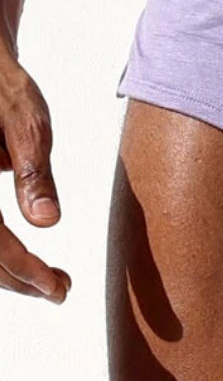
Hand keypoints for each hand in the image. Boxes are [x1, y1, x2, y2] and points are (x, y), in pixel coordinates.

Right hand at [0, 50, 70, 303]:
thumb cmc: (3, 87)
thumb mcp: (27, 124)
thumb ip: (34, 174)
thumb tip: (47, 224)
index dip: (24, 270)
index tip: (57, 288)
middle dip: (17, 280)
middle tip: (60, 292)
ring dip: (5, 270)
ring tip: (47, 282)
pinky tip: (24, 258)